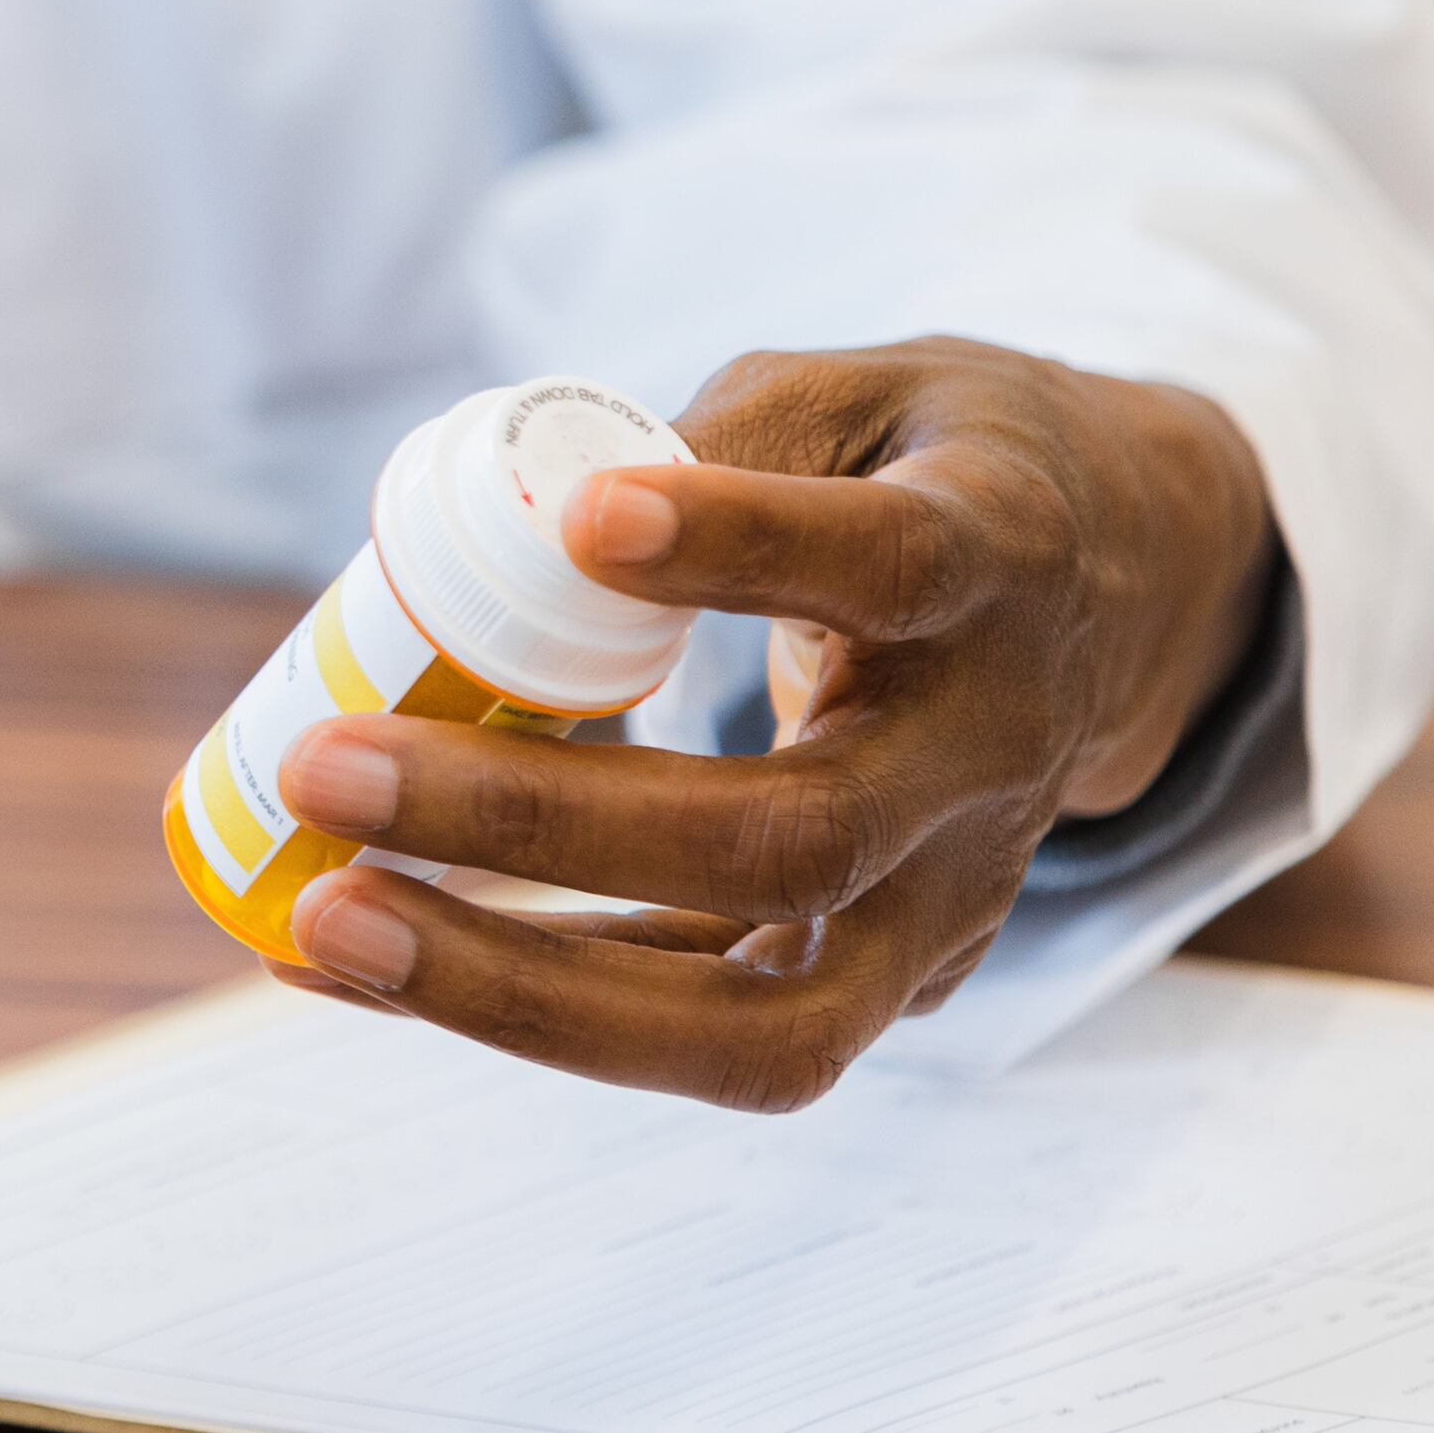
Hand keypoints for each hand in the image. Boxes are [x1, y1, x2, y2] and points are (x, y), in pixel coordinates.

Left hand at [265, 340, 1275, 1110]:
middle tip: (329, 768)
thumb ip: (717, 438)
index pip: (894, 566)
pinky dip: (516, 1004)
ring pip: (763, 1022)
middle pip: (793, 841)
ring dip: (521, 986)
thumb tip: (527, 527)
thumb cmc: (924, 471)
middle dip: (539, 826)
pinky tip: (350, 958)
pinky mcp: (886, 983)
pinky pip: (701, 1037)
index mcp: (996, 562)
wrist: (1111, 596)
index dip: (744, 545)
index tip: (581, 521)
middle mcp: (987, 758)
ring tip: (322, 926)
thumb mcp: (851, 395)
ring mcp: (949, 901)